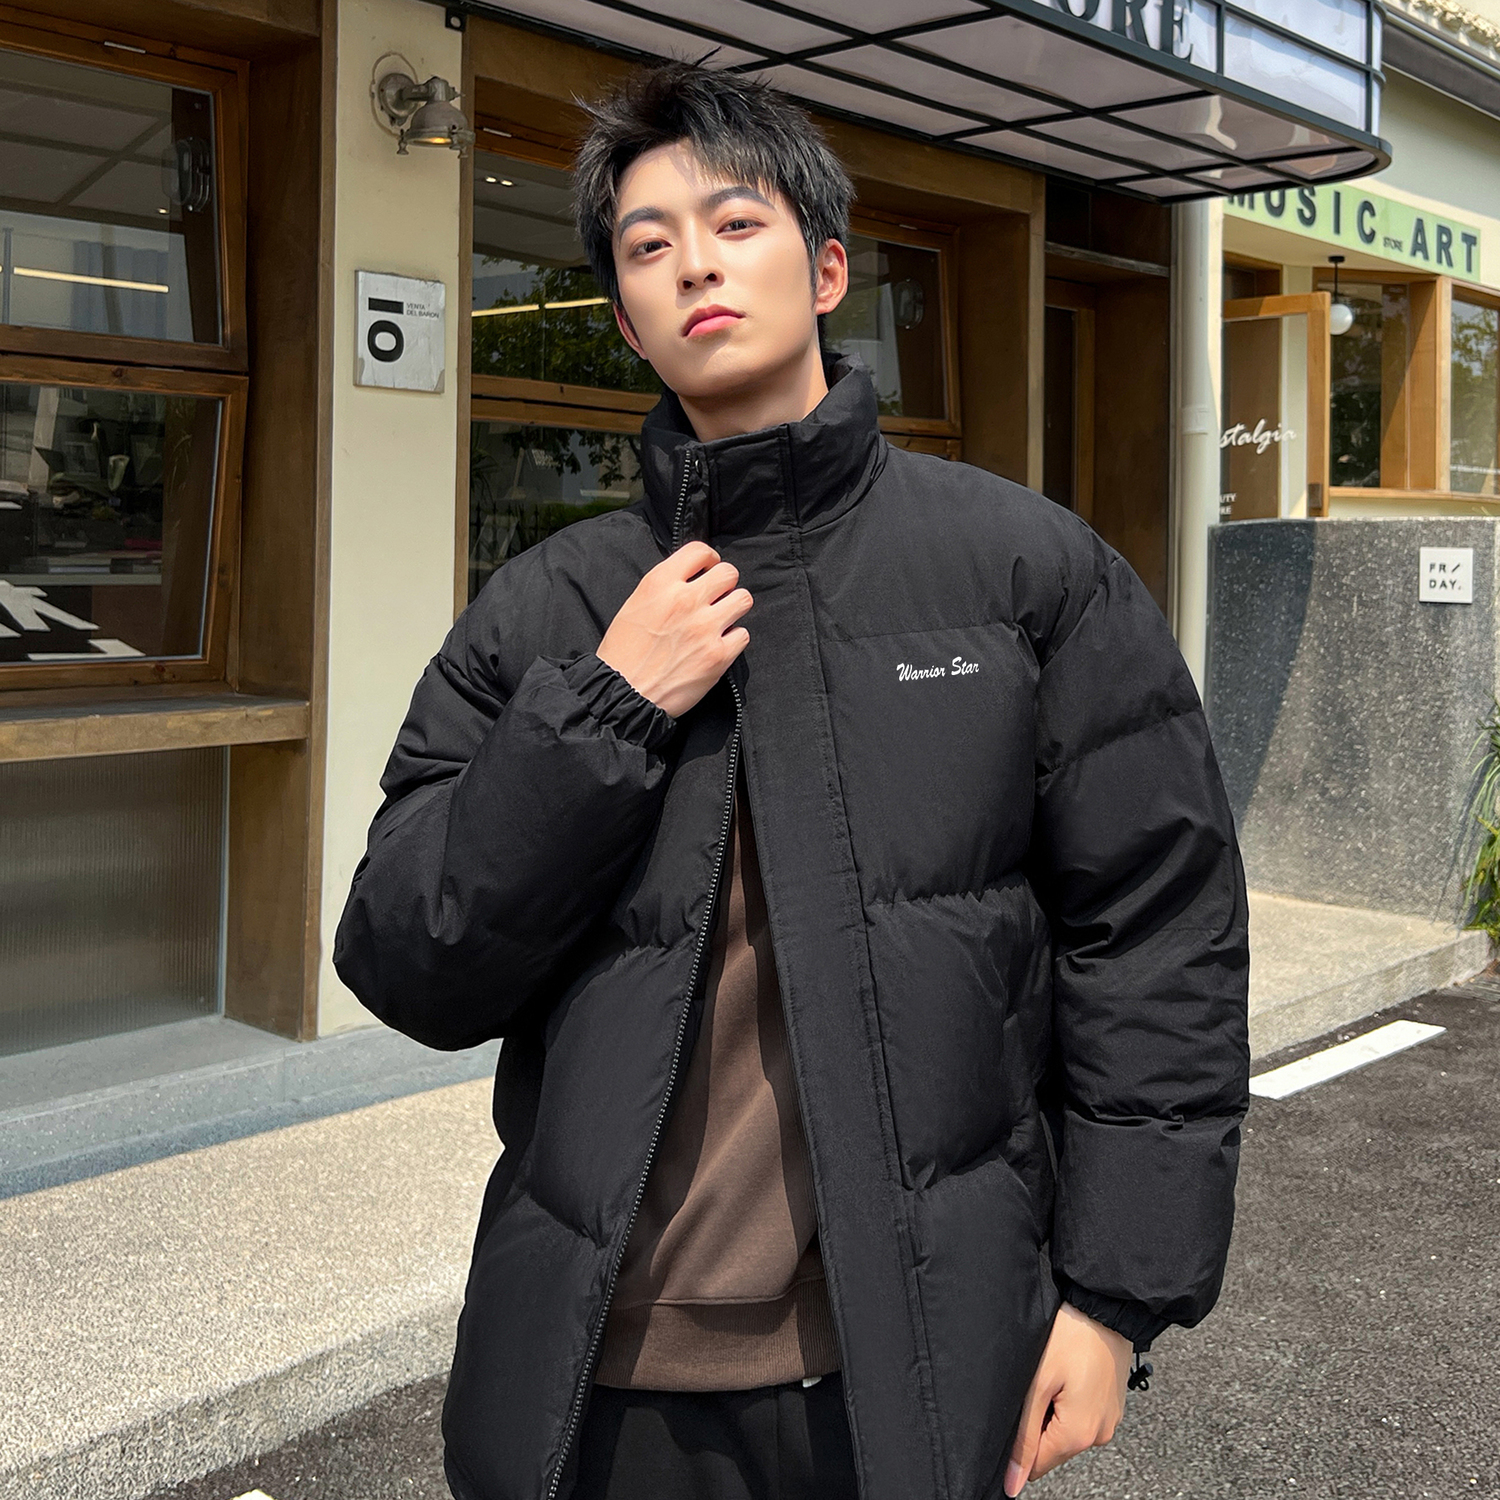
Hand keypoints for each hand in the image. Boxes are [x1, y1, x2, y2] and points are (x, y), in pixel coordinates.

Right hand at [596, 541, 751, 718]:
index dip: (709, 560)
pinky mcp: (718, 655)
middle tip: (716, 598)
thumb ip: (664, 588)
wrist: (623, 694)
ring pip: (743, 599)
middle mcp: (685, 600)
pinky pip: (743, 634)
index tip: (708, 570)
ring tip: (721, 620)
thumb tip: (691, 579)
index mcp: (660, 584)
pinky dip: (733, 640)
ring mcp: (705, 628)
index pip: (700, 551)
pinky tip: (718, 645)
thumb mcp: (634, 605)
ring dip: (733, 608)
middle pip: (729, 573)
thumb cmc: (623, 653)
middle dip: (725, 584)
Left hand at [1004, 1302, 1131, 1495]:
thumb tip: (1014, 1483)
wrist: (1104, 1308)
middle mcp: (1099, 1436)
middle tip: (1036, 1385)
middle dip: (1037, 1423)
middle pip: (1052, 1448)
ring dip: (1053, 1411)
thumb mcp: (1037, 1385)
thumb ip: (1024, 1436)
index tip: (1016, 1412)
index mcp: (1079, 1435)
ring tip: (1053, 1376)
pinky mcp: (1112, 1406)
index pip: (1037, 1466)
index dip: (1019, 1444)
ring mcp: (1109, 1421)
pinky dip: (1068, 1402)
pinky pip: (1082, 1416)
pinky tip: (1067, 1375)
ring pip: (1066, 1431)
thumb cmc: (1070, 1337)